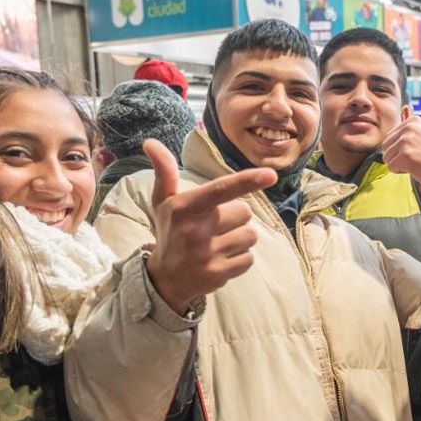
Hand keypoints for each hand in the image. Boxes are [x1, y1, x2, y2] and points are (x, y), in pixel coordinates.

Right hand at [144, 139, 274, 312]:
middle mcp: (195, 230)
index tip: (271, 175)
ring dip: (240, 238)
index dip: (247, 181)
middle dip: (236, 217)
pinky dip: (241, 258)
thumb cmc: (171, 231)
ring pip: (250, 235)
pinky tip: (222, 259)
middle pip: (245, 212)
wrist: (165, 279)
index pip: (220, 190)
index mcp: (184, 208)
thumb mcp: (164, 202)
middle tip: (215, 226)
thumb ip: (164, 171)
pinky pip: (249, 258)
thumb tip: (150, 142)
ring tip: (219, 243)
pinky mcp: (218, 274)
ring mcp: (207, 254)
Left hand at [383, 99, 420, 188]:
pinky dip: (400, 171)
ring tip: (414, 163)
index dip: (400, 148)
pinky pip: (390, 166)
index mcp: (413, 120)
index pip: (390, 137)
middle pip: (386, 146)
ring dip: (398, 164)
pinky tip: (414, 169)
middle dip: (396, 156)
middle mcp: (409, 127)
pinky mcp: (405, 155)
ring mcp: (406, 141)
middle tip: (415, 158)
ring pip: (386, 157)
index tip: (417, 150)